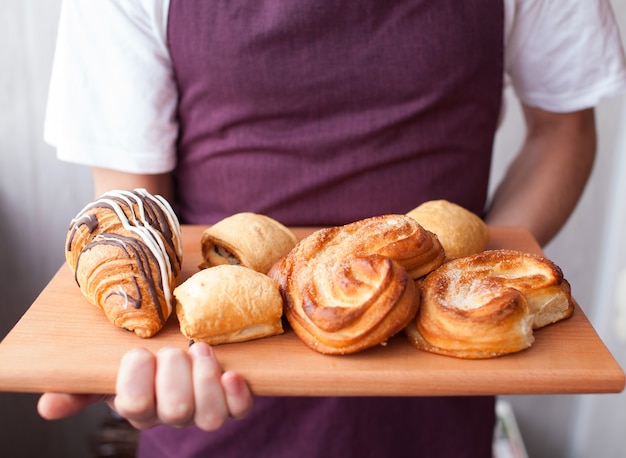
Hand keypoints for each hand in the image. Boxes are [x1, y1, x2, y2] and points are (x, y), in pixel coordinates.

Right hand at [37, 342, 252, 430]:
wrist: (180, 359)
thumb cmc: (142, 366)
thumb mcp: (108, 372)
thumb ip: (80, 387)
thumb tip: (48, 407)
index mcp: (139, 407)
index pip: (134, 406)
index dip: (136, 381)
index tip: (138, 353)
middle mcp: (171, 415)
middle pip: (176, 411)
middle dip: (174, 375)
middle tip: (174, 350)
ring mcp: (203, 411)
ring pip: (209, 417)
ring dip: (206, 380)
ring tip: (201, 350)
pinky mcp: (231, 403)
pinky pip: (239, 411)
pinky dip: (238, 394)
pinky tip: (232, 373)